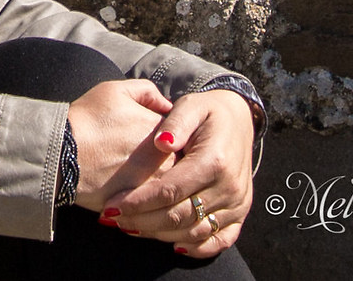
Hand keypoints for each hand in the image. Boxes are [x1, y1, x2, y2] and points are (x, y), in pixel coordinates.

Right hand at [64, 78, 172, 210]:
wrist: (62, 154)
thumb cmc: (86, 120)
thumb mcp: (114, 91)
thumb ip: (146, 91)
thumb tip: (166, 104)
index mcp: (163, 130)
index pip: (183, 134)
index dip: (171, 136)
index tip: (156, 140)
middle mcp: (165, 158)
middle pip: (180, 162)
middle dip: (169, 160)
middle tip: (147, 160)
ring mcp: (155, 184)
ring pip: (170, 185)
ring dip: (162, 181)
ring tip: (138, 177)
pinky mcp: (142, 205)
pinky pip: (155, 204)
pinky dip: (150, 201)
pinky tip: (134, 192)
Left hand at [103, 89, 257, 258]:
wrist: (240, 120)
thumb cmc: (208, 112)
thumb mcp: (190, 106)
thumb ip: (175, 122)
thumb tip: (161, 143)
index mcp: (214, 161)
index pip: (170, 191)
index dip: (139, 202)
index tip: (112, 206)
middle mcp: (228, 186)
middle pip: (180, 216)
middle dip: (142, 221)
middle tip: (113, 220)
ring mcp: (237, 203)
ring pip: (195, 231)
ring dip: (160, 234)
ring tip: (130, 227)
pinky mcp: (240, 213)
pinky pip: (220, 239)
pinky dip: (196, 247)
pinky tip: (172, 245)